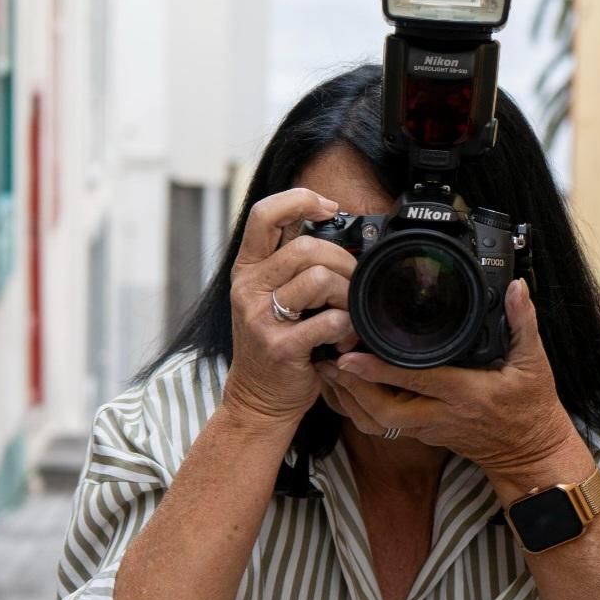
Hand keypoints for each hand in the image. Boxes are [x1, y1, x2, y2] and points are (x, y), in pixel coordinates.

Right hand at [224, 187, 359, 428]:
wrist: (258, 399)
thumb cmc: (274, 343)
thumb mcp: (271, 296)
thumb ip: (291, 263)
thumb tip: (333, 226)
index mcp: (247, 269)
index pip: (264, 214)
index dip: (300, 200)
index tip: (329, 208)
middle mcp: (248, 289)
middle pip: (307, 248)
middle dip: (343, 263)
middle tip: (353, 284)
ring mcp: (260, 318)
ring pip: (318, 279)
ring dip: (346, 295)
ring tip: (347, 314)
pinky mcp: (279, 347)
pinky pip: (328, 321)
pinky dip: (347, 328)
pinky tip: (344, 338)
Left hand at [318, 278, 588, 490]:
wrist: (529, 453)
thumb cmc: (531, 408)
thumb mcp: (535, 364)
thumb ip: (523, 323)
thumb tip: (517, 288)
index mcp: (467, 393)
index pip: (417, 380)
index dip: (381, 368)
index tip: (351, 353)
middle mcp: (441, 415)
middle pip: (383, 410)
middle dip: (351, 388)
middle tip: (328, 360)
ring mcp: (429, 429)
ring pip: (377, 422)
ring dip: (349, 398)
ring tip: (327, 369)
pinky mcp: (422, 434)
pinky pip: (382, 425)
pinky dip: (359, 408)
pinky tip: (344, 387)